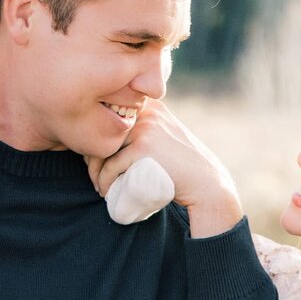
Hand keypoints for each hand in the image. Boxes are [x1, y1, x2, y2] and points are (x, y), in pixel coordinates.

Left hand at [85, 102, 241, 237]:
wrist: (206, 184)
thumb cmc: (182, 166)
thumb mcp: (165, 137)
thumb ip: (144, 130)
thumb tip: (104, 138)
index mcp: (151, 107)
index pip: (112, 119)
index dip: (100, 142)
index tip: (100, 163)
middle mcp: (147, 112)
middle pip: (104, 132)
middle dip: (95, 158)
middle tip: (97, 179)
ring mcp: (145, 128)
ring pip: (103, 150)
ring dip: (96, 173)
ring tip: (101, 187)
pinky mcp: (143, 147)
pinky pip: (111, 166)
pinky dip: (105, 182)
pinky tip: (108, 192)